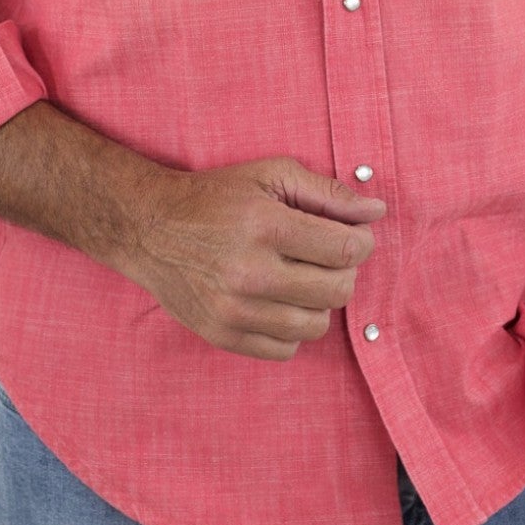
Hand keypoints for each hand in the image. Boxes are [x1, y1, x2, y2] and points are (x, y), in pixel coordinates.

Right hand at [125, 155, 387, 361]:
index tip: (353, 237)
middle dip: (344, 271)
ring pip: (316, 324)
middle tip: (327, 255)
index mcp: (265, 226)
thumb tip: (375, 212)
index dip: (361, 243)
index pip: (344, 251)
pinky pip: (286, 349)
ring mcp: (235, 311)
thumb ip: (327, 192)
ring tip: (302, 277)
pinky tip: (279, 300)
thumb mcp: (270, 175)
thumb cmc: (216, 197)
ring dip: (319, 301)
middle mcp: (250, 273)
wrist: (149, 228)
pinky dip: (292, 327)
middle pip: (336, 291)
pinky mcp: (223, 336)